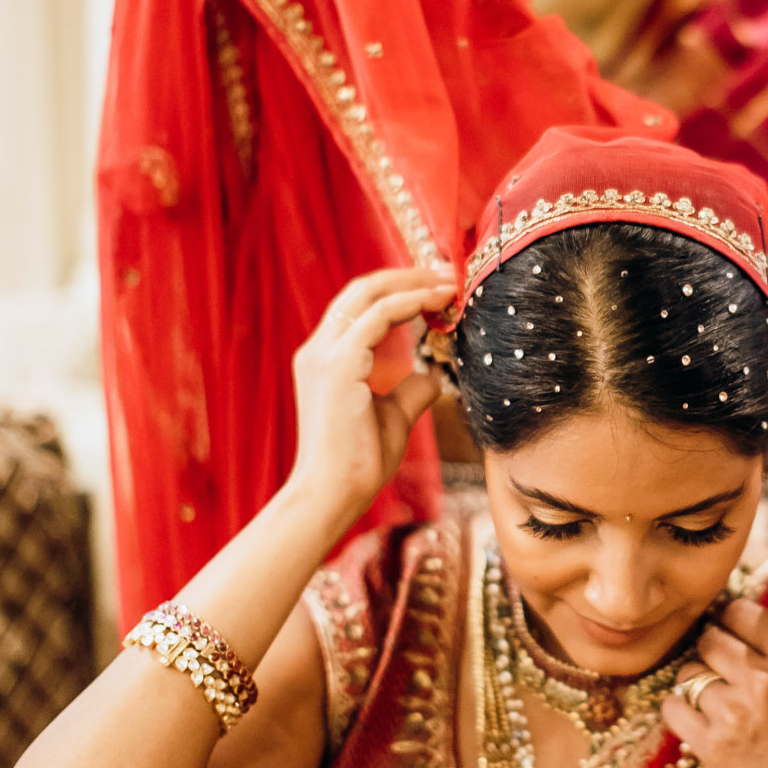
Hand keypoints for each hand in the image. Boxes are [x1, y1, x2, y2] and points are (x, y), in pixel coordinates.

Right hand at [285, 267, 455, 535]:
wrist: (333, 494)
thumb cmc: (359, 463)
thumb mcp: (394, 416)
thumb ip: (412, 390)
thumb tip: (435, 374)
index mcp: (325, 359)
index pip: (360, 306)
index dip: (400, 289)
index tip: (439, 288)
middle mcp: (318, 350)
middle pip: (362, 289)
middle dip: (407, 274)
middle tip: (447, 273)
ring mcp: (324, 354)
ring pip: (368, 293)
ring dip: (412, 282)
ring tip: (448, 283)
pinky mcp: (338, 363)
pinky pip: (378, 315)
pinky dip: (410, 301)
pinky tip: (437, 301)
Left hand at [662, 597, 767, 767]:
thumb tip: (740, 632)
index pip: (741, 612)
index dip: (729, 622)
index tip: (726, 632)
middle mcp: (764, 676)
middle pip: (710, 639)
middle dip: (709, 653)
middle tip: (717, 672)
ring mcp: (735, 710)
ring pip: (688, 673)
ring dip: (695, 686)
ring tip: (713, 705)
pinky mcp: (712, 743)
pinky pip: (673, 708)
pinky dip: (678, 713)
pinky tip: (694, 723)